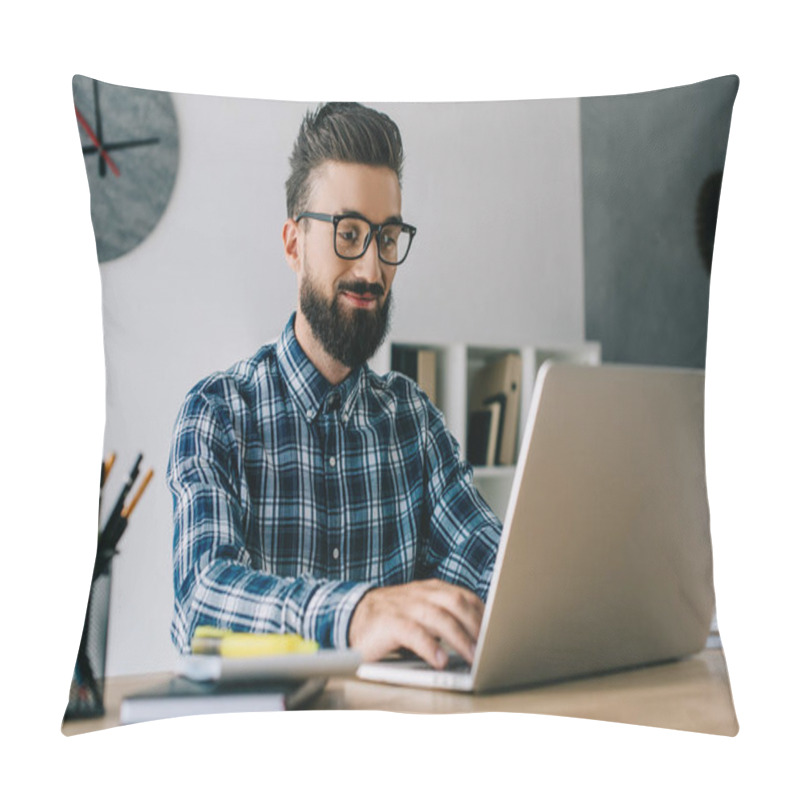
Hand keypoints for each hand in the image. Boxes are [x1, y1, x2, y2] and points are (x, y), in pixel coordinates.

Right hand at [348, 579, 484, 668]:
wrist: (353, 617)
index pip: (464, 596)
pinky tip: (440, 661)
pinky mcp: (389, 623)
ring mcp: (404, 606)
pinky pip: (413, 633)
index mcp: (431, 590)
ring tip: (473, 657)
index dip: (483, 614)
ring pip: (438, 617)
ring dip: (459, 638)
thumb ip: (445, 620)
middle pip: (455, 603)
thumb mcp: (422, 614)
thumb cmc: (394, 620)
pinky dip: (429, 647)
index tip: (498, 631)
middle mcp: (420, 594)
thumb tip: (478, 640)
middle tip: (490, 647)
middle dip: (476, 625)